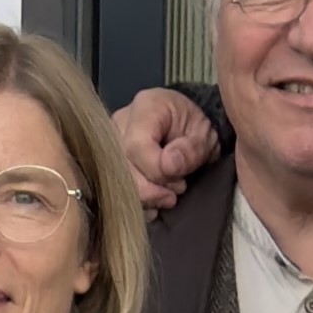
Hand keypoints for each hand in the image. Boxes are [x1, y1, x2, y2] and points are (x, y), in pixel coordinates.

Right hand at [117, 83, 220, 214]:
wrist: (186, 128)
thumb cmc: (194, 128)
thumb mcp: (204, 135)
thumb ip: (191, 150)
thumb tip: (169, 166)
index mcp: (145, 108)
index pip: (136, 146)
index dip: (157, 170)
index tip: (180, 181)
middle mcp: (119, 124)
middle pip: (120, 167)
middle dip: (151, 189)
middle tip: (177, 190)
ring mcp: (108, 145)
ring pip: (115, 182)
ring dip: (144, 198)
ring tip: (168, 194)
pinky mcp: (108, 165)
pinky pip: (113, 191)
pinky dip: (136, 204)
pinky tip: (154, 203)